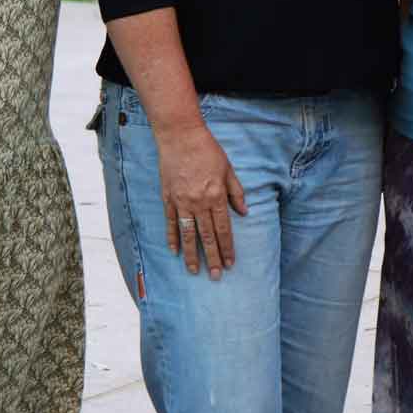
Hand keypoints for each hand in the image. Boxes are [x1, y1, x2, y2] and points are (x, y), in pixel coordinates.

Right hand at [157, 121, 247, 279]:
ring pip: (187, 234)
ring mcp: (181, 202)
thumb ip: (236, 192)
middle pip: (207, 236)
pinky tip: (175, 251)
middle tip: (215, 276)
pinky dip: (172, 237)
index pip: (223, 229)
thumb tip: (244, 213)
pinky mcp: (168, 198)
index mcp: (216, 196)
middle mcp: (199, 202)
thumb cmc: (207, 150)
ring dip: (191, 254)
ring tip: (194, 270)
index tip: (230, 263)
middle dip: (212, 258)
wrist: (180, 136)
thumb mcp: (228, 169)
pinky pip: (171, 222)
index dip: (227, 248)